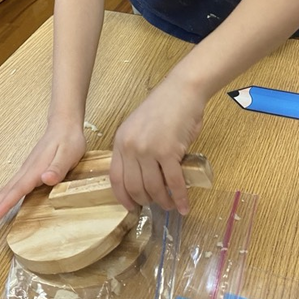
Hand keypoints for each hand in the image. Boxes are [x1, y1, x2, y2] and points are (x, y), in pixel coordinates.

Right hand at [0, 120, 86, 229]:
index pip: (18, 189)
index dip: (5, 204)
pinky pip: (10, 187)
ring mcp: (25, 171)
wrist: (63, 125)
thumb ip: (57, 168)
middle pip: (6, 192)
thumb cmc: (68, 141)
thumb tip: (45, 179)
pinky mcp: (27, 172)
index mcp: (36, 169)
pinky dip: (0, 198)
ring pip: (6, 190)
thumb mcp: (69, 154)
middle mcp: (26, 171)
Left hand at [109, 77, 204, 215]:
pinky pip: (173, 182)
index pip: (115, 178)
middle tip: (154, 205)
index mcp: (121, 140)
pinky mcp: (168, 151)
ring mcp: (148, 149)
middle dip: (145, 201)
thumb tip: (145, 178)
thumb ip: (136, 149)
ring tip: (169, 206)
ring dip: (162, 201)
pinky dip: (179, 197)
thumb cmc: (165, 107)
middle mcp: (131, 146)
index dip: (123, 197)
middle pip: (133, 186)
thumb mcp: (139, 127)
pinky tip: (184, 205)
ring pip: (153, 187)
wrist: (182, 91)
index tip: (131, 207)